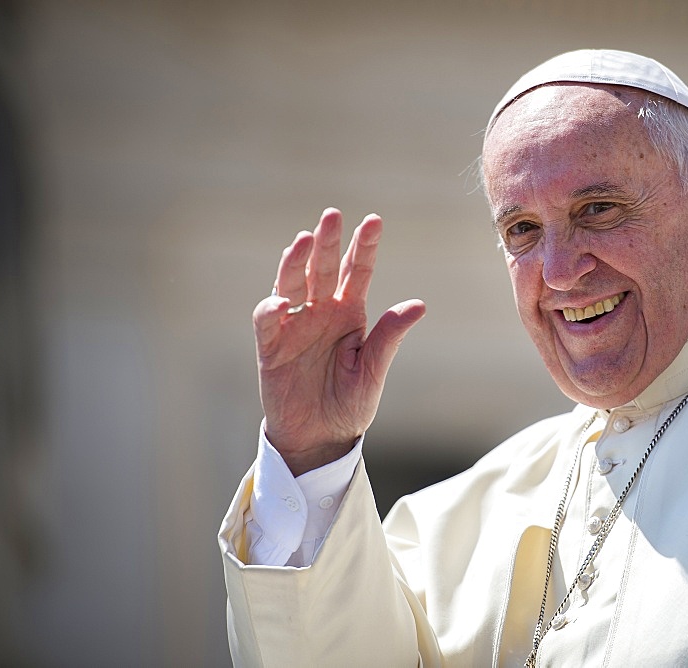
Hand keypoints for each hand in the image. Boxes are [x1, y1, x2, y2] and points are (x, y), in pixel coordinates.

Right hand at [253, 208, 425, 475]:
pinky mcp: (272, 346)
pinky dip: (272, 309)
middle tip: (332, 215)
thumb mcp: (374, 370)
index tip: (373, 221)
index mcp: (350, 314)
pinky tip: (282, 303)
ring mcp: (295, 326)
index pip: (358, 272)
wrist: (320, 438)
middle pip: (323, 269)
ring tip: (303, 240)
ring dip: (295, 262)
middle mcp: (322, 312)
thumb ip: (390, 336)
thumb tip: (420, 305)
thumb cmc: (350, 403)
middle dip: (327, 242)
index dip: (364, 247)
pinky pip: (268, 321)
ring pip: (292, 284)